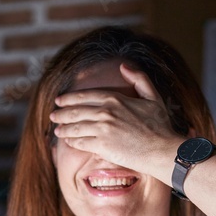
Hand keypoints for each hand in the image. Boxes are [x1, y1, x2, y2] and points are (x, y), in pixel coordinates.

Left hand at [49, 63, 181, 173]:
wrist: (162, 150)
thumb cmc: (161, 126)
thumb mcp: (153, 97)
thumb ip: (139, 79)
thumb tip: (124, 65)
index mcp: (116, 99)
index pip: (86, 96)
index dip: (70, 98)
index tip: (60, 100)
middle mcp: (106, 112)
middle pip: (76, 111)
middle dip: (61, 113)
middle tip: (53, 115)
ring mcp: (103, 129)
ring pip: (75, 127)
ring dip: (64, 129)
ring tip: (57, 130)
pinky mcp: (102, 146)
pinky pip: (81, 143)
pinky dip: (73, 142)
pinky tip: (69, 142)